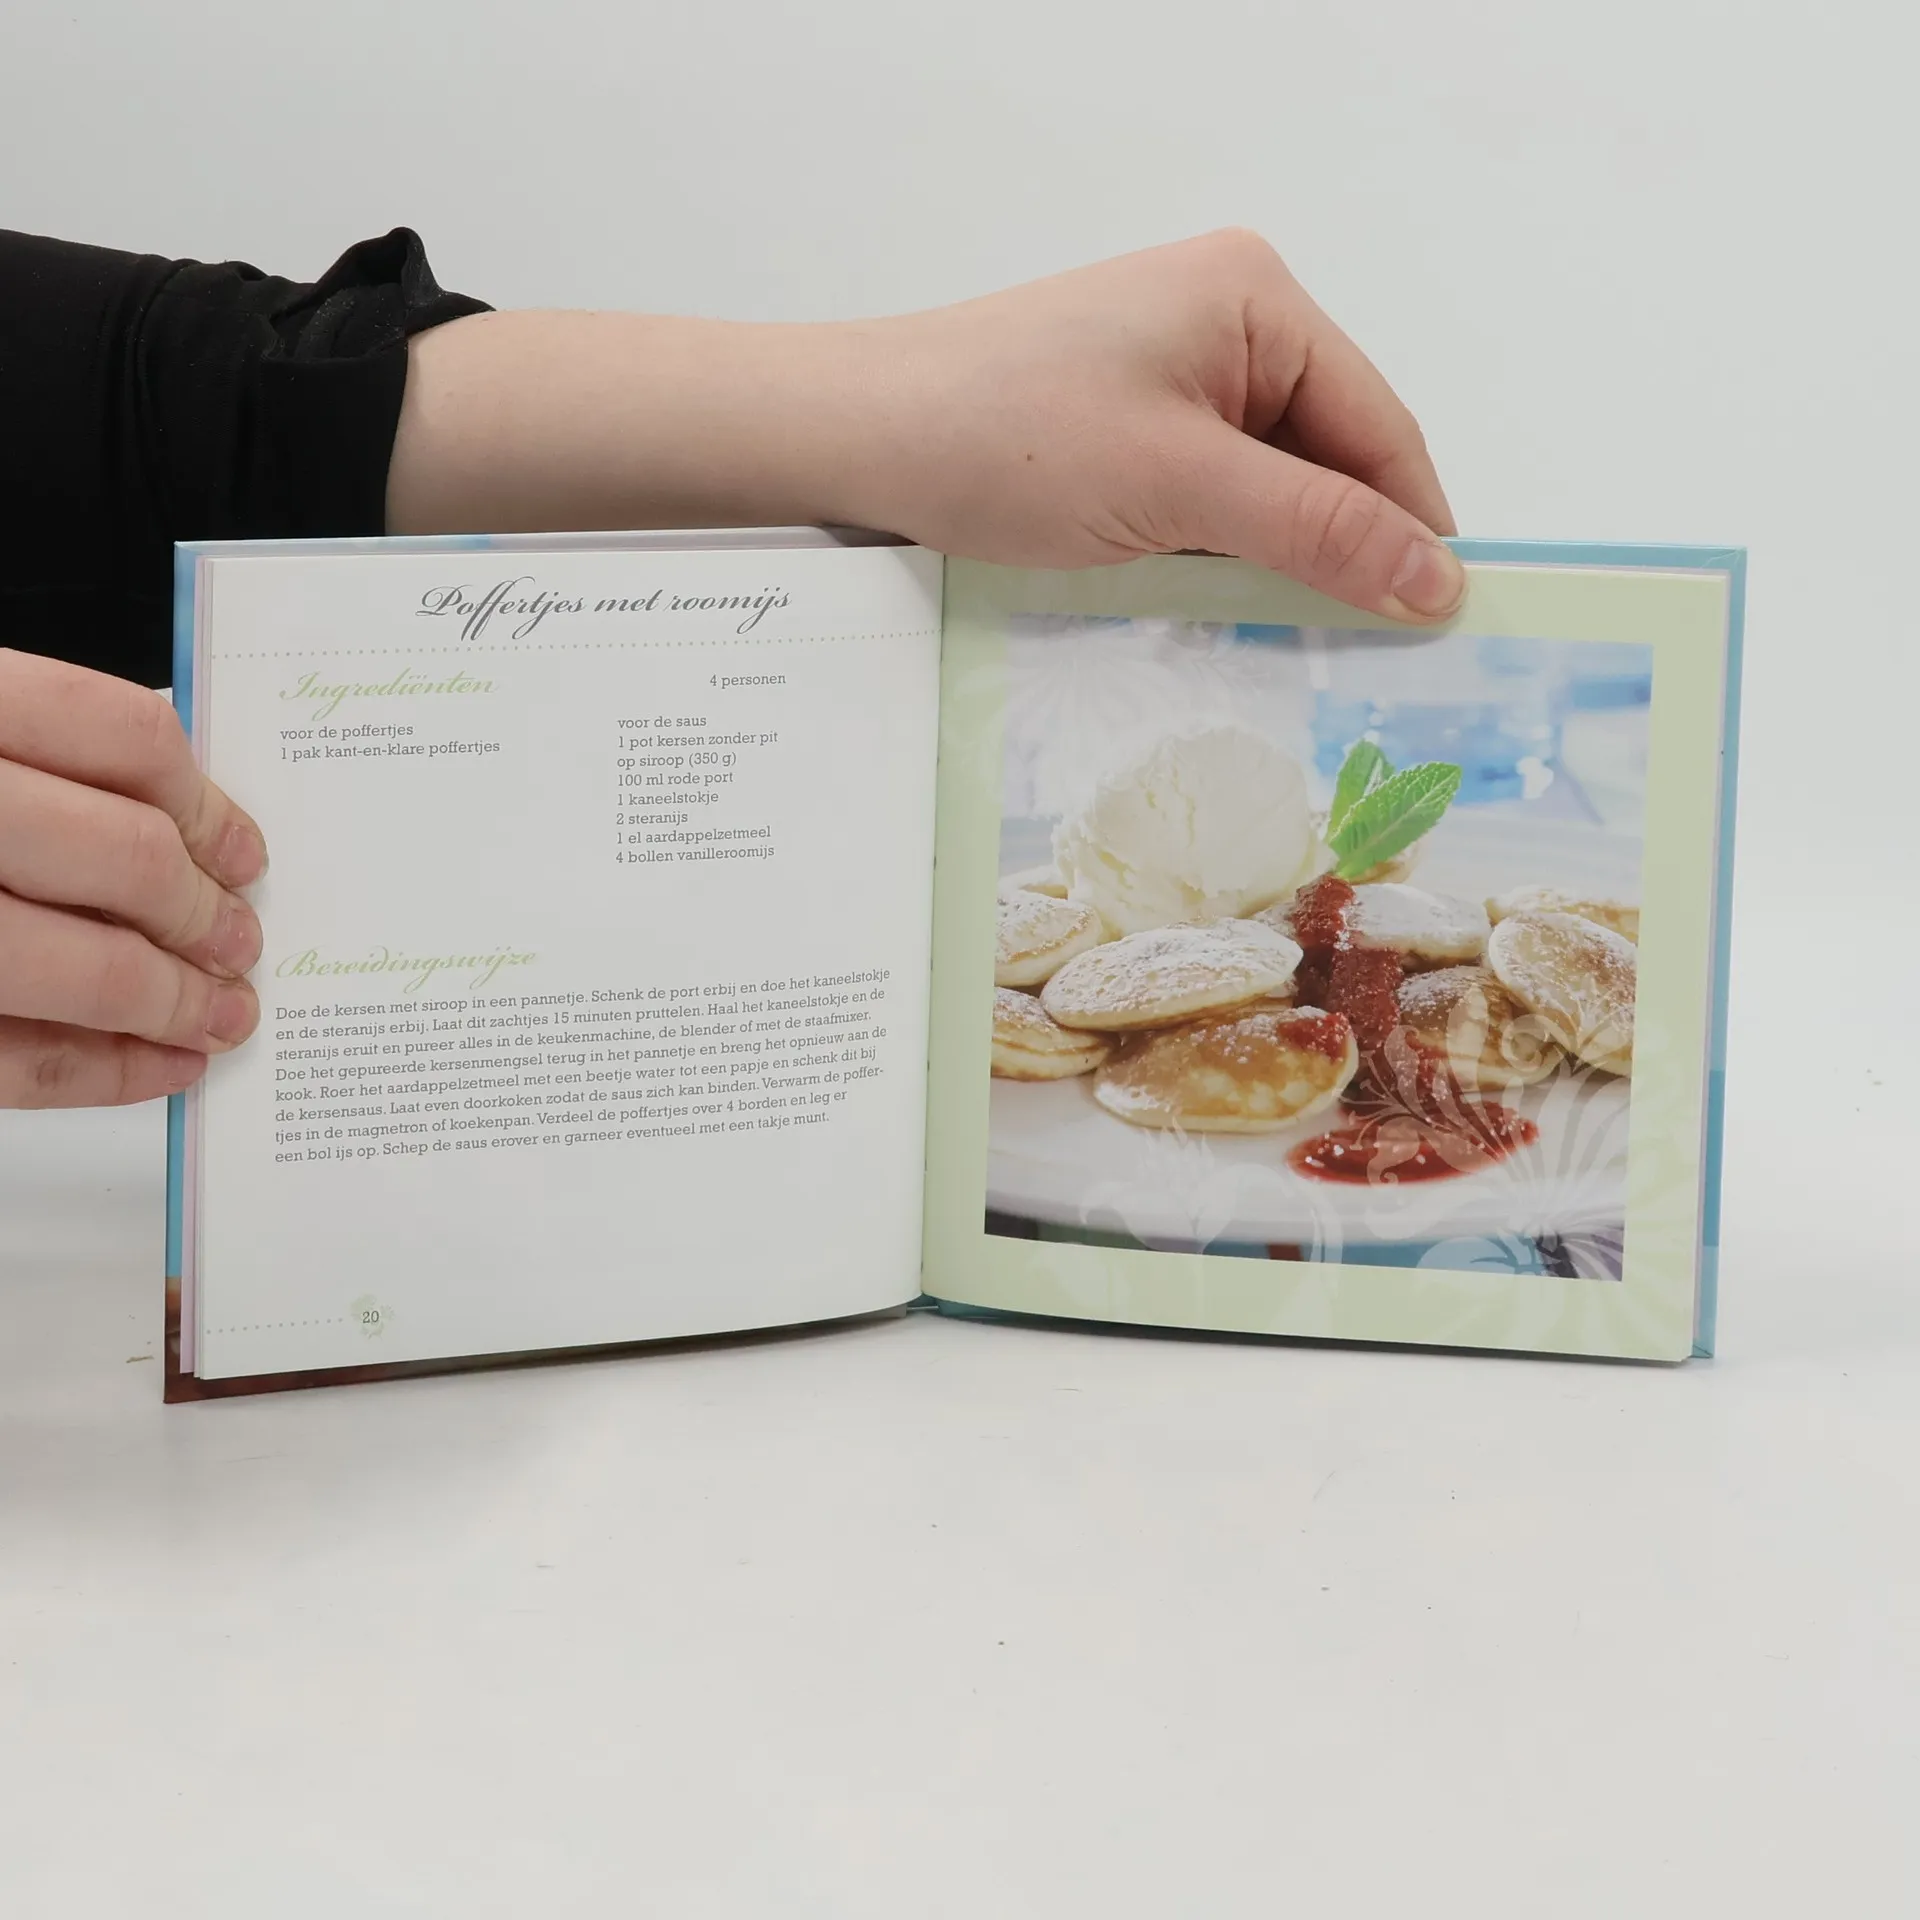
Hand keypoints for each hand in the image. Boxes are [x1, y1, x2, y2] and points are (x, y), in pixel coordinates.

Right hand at [0, 650, 265, 1106]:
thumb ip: (29, 760)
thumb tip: (182, 826)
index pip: (120, 736)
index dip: (205, 802)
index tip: (244, 851)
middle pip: (122, 856)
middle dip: (202, 914)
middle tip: (240, 942)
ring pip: (75, 967)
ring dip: (171, 1001)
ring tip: (220, 1014)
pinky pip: (12, 1059)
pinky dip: (104, 1071)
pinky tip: (161, 1067)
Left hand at [860, 229, 1463, 620]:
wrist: (852, 440)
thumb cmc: (1003, 440)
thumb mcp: (1178, 489)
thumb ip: (1316, 530)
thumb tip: (1436, 579)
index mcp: (1256, 300)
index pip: (1379, 426)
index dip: (1413, 528)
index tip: (1441, 627)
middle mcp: (1225, 322)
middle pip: (1329, 458)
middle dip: (1340, 550)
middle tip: (1363, 659)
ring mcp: (1170, 374)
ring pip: (1267, 488)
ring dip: (1274, 562)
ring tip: (1284, 643)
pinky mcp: (1126, 424)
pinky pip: (1208, 498)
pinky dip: (1217, 555)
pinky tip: (1211, 610)